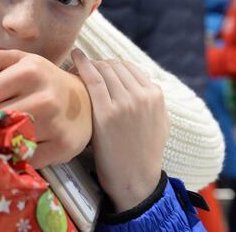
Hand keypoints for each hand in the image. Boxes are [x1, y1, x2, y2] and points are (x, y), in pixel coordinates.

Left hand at [0, 49, 92, 167]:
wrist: (83, 101)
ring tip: (5, 130)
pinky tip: (22, 143)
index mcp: (30, 71)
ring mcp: (54, 124)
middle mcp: (44, 97)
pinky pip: (24, 158)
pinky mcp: (61, 147)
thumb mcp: (18, 60)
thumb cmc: (42, 80)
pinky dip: (18, 154)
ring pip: (5, 140)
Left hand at [71, 49, 168, 211]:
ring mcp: (125, 103)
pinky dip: (82, 64)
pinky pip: (93, 78)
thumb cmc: (144, 152)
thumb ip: (152, 100)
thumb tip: (141, 82)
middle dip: (97, 64)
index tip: (97, 69)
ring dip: (88, 65)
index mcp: (155, 95)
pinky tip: (74, 57)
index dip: (110, 65)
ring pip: (103, 68)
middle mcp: (142, 95)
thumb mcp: (160, 121)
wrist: (135, 179)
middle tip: (83, 68)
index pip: (128, 67)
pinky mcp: (107, 112)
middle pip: (114, 65)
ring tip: (74, 69)